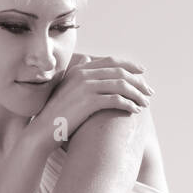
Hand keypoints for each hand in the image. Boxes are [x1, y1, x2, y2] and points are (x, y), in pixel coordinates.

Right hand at [25, 52, 153, 147]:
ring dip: (137, 93)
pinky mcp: (89, 101)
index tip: (142, 73)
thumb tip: (90, 65)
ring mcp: (86, 87)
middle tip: (149, 91)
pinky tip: (134, 110)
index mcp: (79, 69)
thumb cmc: (57, 115)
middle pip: (120, 72)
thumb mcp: (67, 90)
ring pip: (121, 85)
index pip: (111, 61)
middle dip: (138, 81)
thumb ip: (79, 77)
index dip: (130, 65)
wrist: (43, 131)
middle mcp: (83, 74)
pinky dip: (128, 104)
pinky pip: (116, 99)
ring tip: (145, 103)